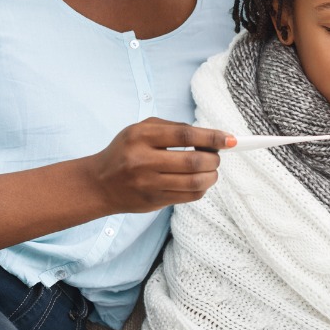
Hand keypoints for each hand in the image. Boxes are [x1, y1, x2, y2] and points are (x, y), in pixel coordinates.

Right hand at [83, 118, 234, 212]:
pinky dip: (202, 188)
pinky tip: (200, 181)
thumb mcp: (140, 130)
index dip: (212, 136)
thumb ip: (173, 128)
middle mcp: (143, 161)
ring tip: (211, 169)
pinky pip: (190, 197)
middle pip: (194, 161)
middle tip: (217, 156)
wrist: (99, 184)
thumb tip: (211, 136)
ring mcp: (149, 184)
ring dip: (212, 175)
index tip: (230, 139)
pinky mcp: (154, 201)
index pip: (185, 135)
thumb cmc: (125, 151)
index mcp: (141, 137)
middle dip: (215, 158)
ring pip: (195, 182)